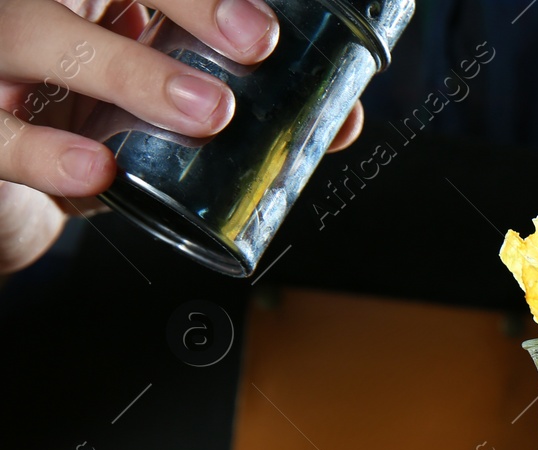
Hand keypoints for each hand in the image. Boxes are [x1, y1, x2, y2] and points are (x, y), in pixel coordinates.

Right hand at [0, 0, 363, 274]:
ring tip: (209, 111)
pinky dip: (47, 155)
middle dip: (187, 1)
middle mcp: (35, 10)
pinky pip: (0, 139)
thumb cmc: (89, 122)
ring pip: (39, 38)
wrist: (9, 181)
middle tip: (257, 42)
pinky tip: (99, 171)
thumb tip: (342, 121)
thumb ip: (241, 105)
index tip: (266, 21)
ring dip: (129, 71)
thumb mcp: (159, 104)